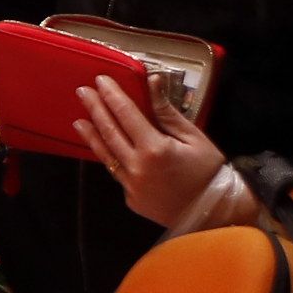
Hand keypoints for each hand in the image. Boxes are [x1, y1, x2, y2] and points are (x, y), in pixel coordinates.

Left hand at [76, 76, 251, 231]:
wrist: (214, 212)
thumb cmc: (208, 170)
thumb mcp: (193, 136)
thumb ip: (166, 111)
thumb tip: (153, 81)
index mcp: (154, 148)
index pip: (125, 114)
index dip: (111, 95)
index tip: (99, 80)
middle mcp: (136, 167)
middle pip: (109, 132)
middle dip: (94, 109)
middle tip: (81, 92)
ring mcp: (131, 186)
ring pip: (106, 156)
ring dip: (92, 136)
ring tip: (78, 121)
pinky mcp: (131, 199)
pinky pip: (118, 174)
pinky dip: (111, 159)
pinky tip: (105, 149)